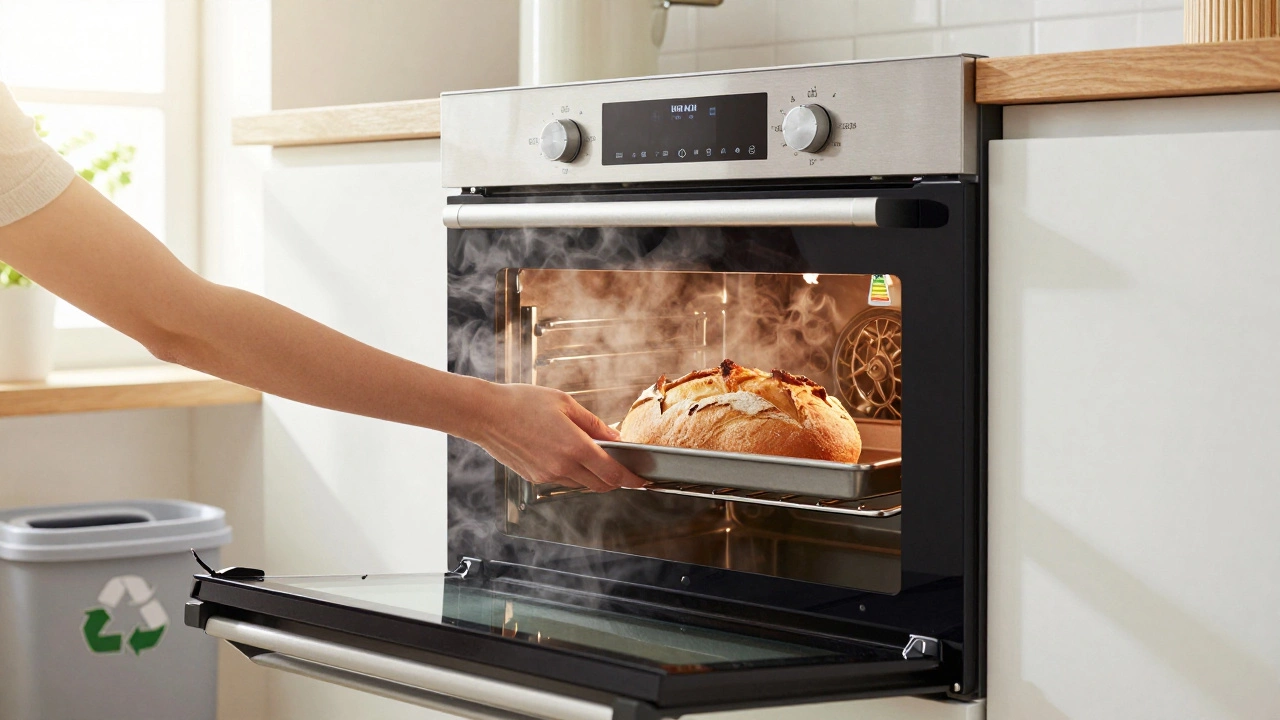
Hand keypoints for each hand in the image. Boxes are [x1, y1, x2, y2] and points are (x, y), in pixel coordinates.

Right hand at [469, 383, 646, 491]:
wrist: (484, 414)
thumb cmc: (522, 402)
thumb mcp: (565, 404)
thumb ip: (594, 424)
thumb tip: (615, 438)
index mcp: (574, 447)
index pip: (613, 474)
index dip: (632, 480)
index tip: (642, 480)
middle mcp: (562, 466)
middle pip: (601, 485)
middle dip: (616, 480)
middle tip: (623, 467)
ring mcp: (546, 475)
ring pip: (581, 484)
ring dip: (593, 475)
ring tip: (592, 454)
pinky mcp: (534, 478)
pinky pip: (562, 480)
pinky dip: (573, 473)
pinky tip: (567, 454)